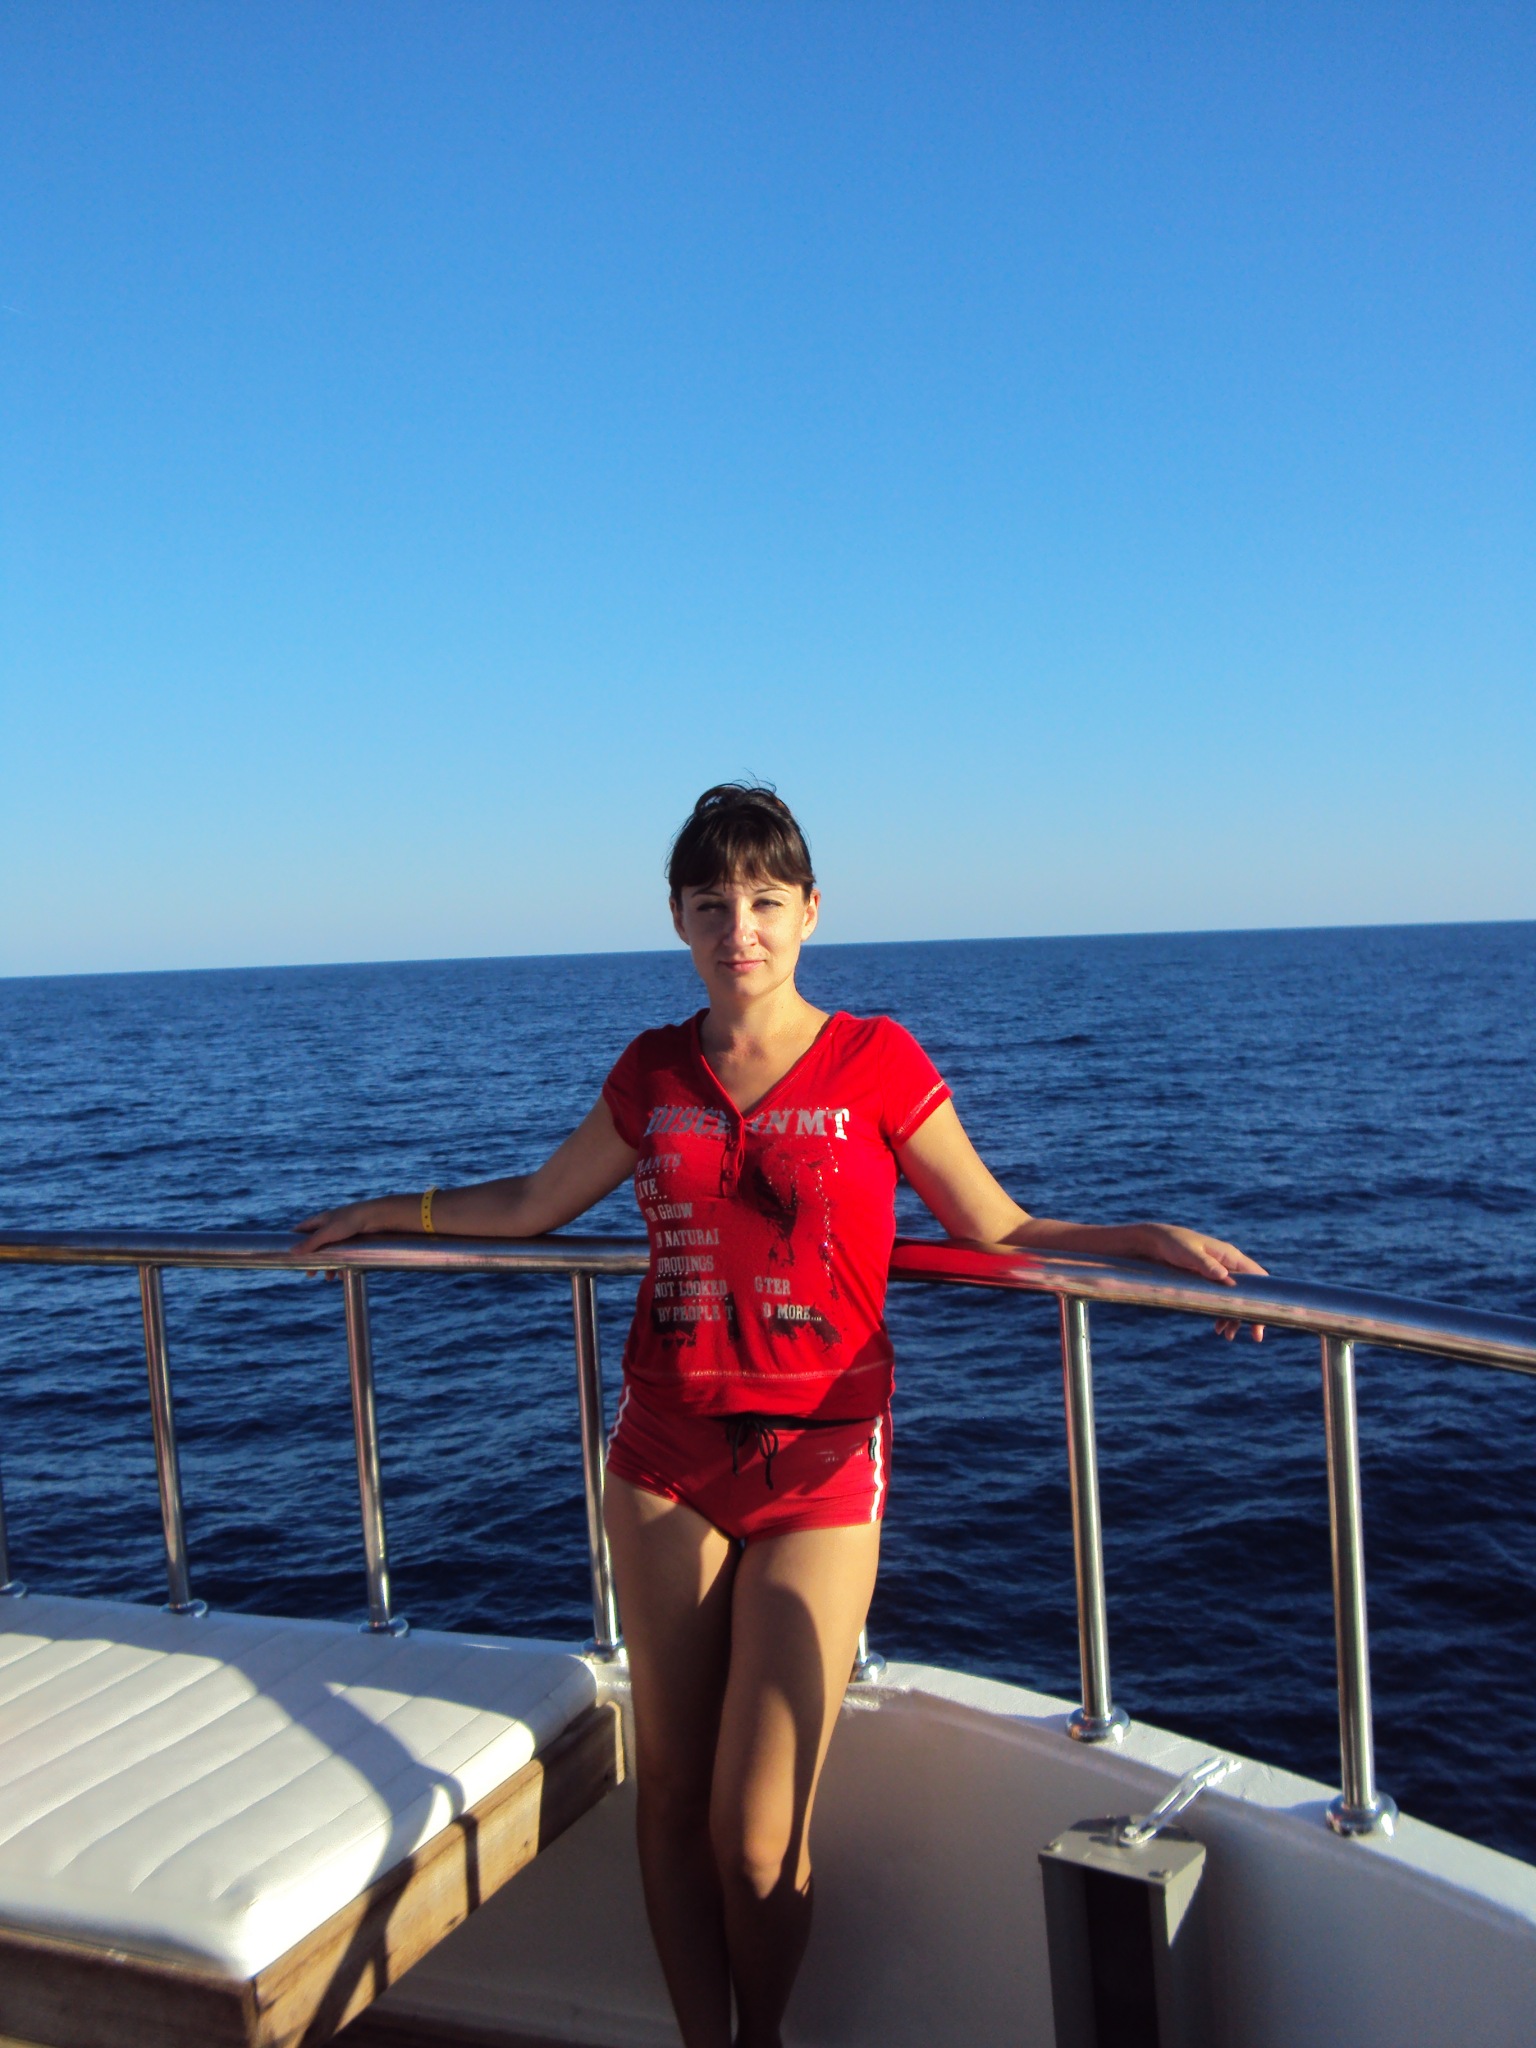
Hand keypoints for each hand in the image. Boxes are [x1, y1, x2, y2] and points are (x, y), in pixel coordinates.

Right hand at [294, 1199, 386, 1270]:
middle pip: (316, 1245)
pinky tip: (342, 1274)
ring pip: (330, 1252)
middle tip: (310, 1274)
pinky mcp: (353, 1239)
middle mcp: (329, 1226)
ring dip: (328, 1265)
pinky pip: (344, 1255)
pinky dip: (341, 1264)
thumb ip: (310, 1243)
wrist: (375, 1217)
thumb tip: (292, 1252)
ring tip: (328, 1278)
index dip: (294, 1240)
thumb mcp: (327, 1233)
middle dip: (313, 1260)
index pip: (302, 1229)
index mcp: (320, 1221)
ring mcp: (341, 1233)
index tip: (288, 1252)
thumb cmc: (349, 1221)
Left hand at [1136, 1223, 1267, 1342]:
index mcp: (1229, 1256)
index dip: (1263, 1297)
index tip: (1262, 1318)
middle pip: (1248, 1292)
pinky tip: (1216, 1327)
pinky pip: (1220, 1300)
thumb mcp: (1189, 1253)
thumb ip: (1206, 1264)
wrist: (1152, 1243)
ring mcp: (1217, 1274)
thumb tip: (1225, 1277)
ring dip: (1234, 1317)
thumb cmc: (1172, 1243)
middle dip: (1251, 1313)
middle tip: (1255, 1336)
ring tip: (1227, 1335)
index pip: (1256, 1276)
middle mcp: (1227, 1265)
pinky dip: (1221, 1313)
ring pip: (1234, 1299)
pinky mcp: (1205, 1282)